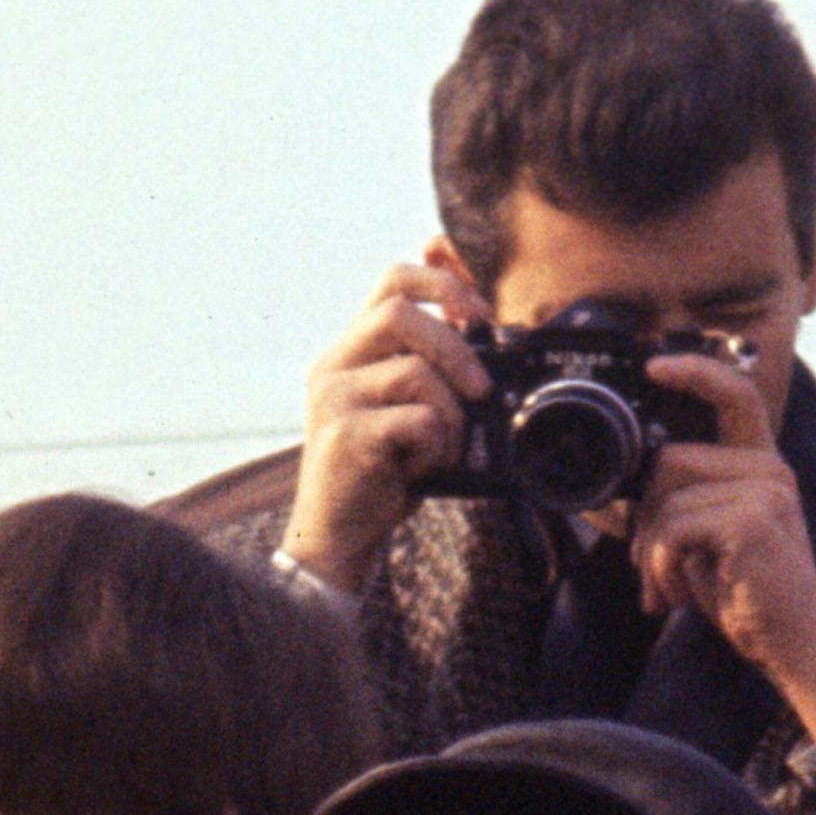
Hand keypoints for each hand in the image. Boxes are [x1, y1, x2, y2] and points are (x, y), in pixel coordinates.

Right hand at [282, 248, 491, 593]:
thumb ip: (427, 370)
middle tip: (479, 389)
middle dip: (454, 347)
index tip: (478, 312)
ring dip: (450, 414)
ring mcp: (335, 398)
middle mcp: (334, 364)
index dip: (441, 282)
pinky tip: (421, 469)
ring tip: (443, 448)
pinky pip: (416, 419)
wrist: (338, 533)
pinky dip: (436, 446)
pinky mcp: (346, 434)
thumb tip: (481, 336)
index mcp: (351, 350)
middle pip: (400, 313)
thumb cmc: (380, 472)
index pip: (392, 280)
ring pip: (414, 371)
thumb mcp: (402, 408)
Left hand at [628, 345, 815, 735]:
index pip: (736, 395)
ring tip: (665, 588)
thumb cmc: (747, 596)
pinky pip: (674, 527)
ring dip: (650, 552)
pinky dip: (661, 567)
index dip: (696, 371)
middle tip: (650, 568)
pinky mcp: (753, 519)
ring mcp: (766, 490)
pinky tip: (675, 596)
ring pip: (667, 496)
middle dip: (645, 519)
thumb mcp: (709, 540)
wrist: (793, 645)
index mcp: (762, 466)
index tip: (655, 366)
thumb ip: (686, 502)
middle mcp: (770, 468)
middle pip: (672, 458)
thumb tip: (629, 485)